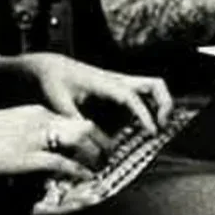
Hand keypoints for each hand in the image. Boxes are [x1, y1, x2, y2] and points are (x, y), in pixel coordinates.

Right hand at [0, 105, 102, 180]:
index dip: (87, 131)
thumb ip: (21, 132)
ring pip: (82, 142)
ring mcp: (40, 138)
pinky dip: (79, 170)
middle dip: (101, 141)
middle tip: (108, 155)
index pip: (71, 118)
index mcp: (36, 112)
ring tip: (102, 167)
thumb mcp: (4, 126)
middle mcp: (43, 121)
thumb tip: (27, 144)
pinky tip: (85, 177)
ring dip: (95, 156)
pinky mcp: (34, 156)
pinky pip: (66, 163)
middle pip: (85, 126)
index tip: (94, 141)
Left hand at [15, 53, 170, 134]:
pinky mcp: (119, 90)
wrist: (50, 67)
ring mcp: (121, 84)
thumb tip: (103, 147)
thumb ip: (80, 126)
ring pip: (153, 89)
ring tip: (155, 130)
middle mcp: (118, 80)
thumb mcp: (61, 106)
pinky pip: (142, 98)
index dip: (144, 114)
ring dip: (161, 106)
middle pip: (155, 85)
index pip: (132, 97)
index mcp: (105, 82)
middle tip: (160, 127)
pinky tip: (141, 129)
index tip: (152, 131)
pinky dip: (149, 110)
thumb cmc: (54, 83)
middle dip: (165, 105)